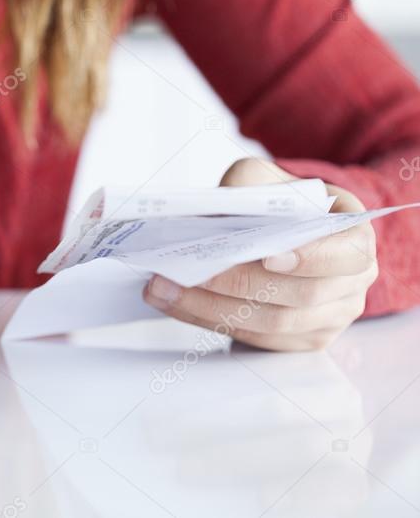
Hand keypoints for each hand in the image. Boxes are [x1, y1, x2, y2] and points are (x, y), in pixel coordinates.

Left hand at [142, 158, 376, 350]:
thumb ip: (247, 187)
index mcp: (355, 238)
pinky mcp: (298, 340)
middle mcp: (351, 284)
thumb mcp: (265, 178)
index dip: (311, 259)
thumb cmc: (278, 201)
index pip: (348, 255)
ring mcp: (329, 318)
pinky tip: (174, 302)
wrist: (284, 227)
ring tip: (162, 289)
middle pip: (299, 296)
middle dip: (236, 284)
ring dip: (210, 308)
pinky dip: (210, 320)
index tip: (268, 257)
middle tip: (184, 272)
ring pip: (271, 324)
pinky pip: (255, 339)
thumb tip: (211, 215)